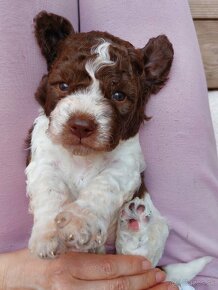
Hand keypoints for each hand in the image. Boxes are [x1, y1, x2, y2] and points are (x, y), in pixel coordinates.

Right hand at [0, 249, 178, 289]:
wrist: (18, 276)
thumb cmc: (41, 257)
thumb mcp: (64, 249)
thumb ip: (89, 256)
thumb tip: (121, 259)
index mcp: (69, 266)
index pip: (107, 268)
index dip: (131, 266)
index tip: (149, 263)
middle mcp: (70, 287)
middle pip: (115, 288)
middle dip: (143, 284)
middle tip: (162, 278)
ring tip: (160, 289)